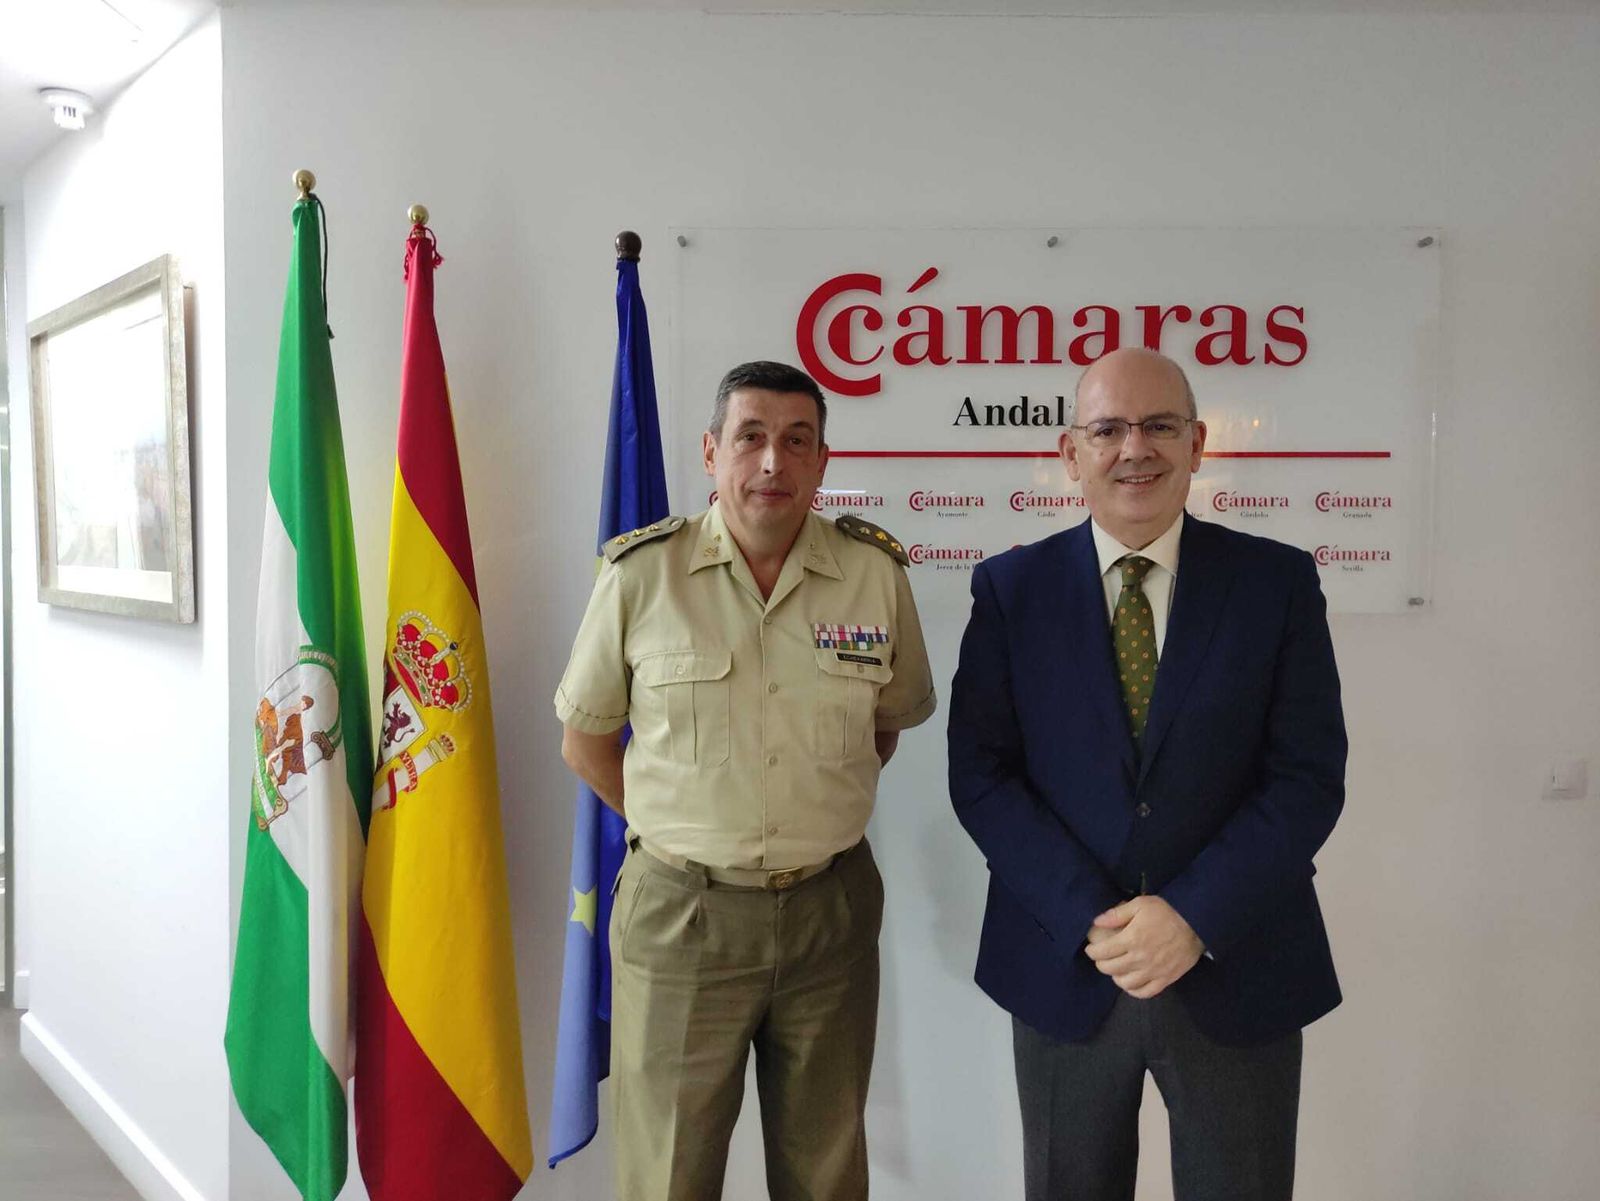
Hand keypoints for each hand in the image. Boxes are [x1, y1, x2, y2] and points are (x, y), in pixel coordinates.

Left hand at [1083, 896, 1203, 998]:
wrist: (1197, 924)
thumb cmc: (1167, 912)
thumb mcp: (1140, 904)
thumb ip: (1117, 914)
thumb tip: (1097, 922)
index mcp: (1131, 939)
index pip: (1102, 952)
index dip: (1092, 951)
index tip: (1091, 949)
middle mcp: (1140, 958)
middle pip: (1110, 969)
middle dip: (1101, 963)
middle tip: (1102, 957)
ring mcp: (1153, 971)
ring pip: (1125, 983)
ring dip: (1116, 977)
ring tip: (1116, 969)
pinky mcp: (1166, 979)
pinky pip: (1145, 992)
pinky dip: (1134, 990)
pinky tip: (1131, 982)